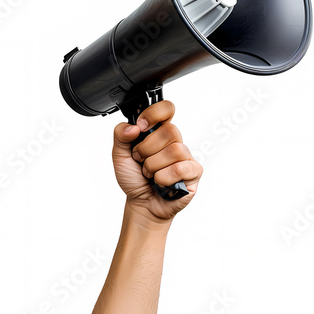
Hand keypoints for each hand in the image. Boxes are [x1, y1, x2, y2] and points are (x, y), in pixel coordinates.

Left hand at [112, 100, 202, 224]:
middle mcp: (174, 141)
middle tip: (141, 160)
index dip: (154, 114)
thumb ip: (120, 135)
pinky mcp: (194, 172)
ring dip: (154, 166)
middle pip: (170, 131)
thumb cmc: (135, 178)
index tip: (141, 127)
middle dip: (147, 149)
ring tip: (150, 174)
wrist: (141, 204)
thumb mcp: (120, 155)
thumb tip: (133, 127)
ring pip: (174, 150)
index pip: (166, 109)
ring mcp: (186, 156)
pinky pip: (180, 168)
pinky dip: (164, 178)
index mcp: (158, 131)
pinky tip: (161, 182)